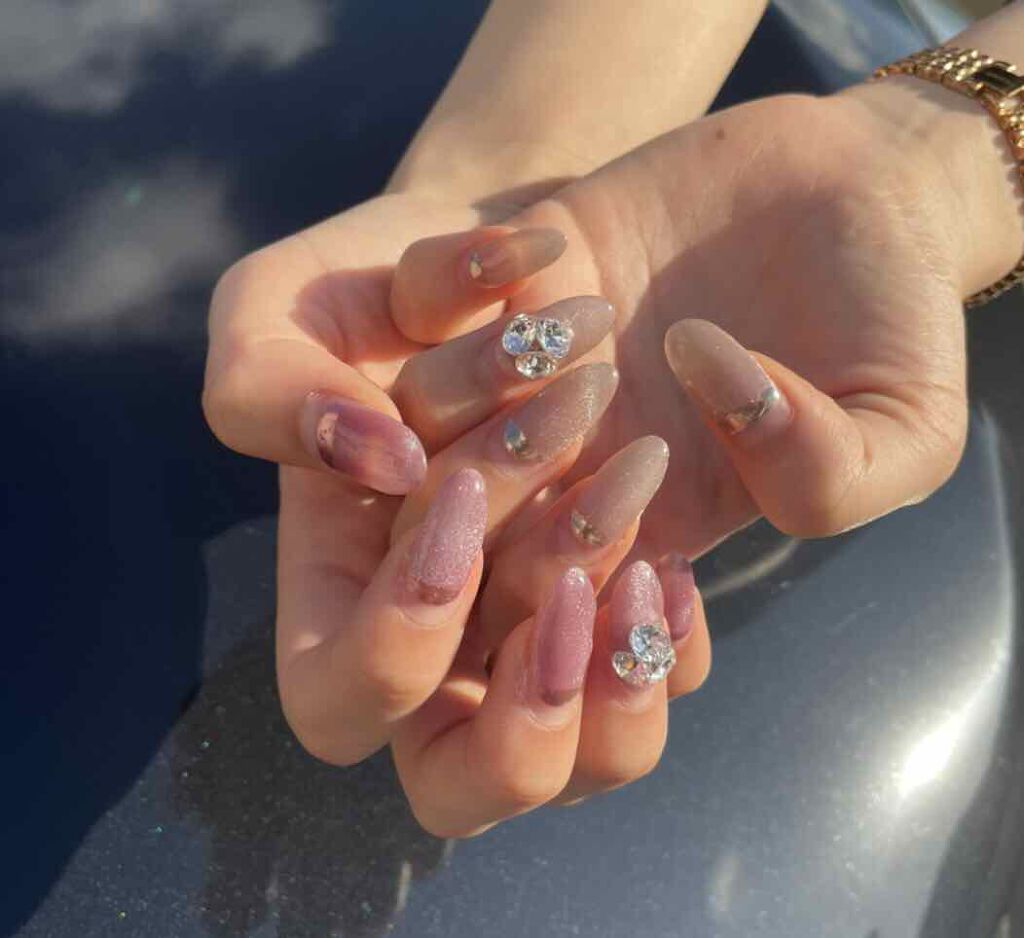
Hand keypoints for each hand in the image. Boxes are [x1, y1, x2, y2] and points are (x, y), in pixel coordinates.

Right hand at [202, 192, 710, 834]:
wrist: (515, 249)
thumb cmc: (378, 280)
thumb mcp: (281, 304)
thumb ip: (268, 387)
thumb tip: (378, 467)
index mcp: (339, 589)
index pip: (340, 701)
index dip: (396, 636)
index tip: (445, 491)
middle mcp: (436, 636)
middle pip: (462, 781)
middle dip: (527, 703)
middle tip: (577, 580)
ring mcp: (532, 628)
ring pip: (579, 755)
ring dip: (612, 661)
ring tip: (639, 544)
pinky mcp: (617, 604)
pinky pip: (652, 689)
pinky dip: (669, 643)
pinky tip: (672, 561)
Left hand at [391, 92, 974, 576]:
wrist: (859, 190)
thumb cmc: (891, 324)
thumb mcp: (905, 431)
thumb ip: (824, 468)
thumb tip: (705, 377)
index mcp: (647, 530)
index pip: (547, 622)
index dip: (557, 608)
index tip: (641, 515)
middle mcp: (571, 460)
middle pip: (459, 530)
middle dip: (500, 489)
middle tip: (600, 398)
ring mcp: (533, 368)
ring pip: (425, 415)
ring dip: (480, 380)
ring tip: (592, 325)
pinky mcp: (519, 270)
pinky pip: (422, 293)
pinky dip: (456, 276)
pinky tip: (549, 249)